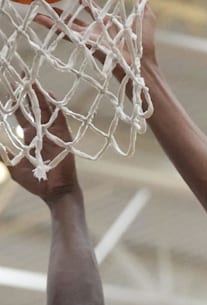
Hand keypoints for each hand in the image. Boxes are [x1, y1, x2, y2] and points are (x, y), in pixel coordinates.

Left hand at [3, 86, 77, 201]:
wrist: (54, 192)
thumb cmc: (36, 183)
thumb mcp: (12, 167)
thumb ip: (3, 155)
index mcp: (30, 137)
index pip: (20, 114)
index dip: (14, 101)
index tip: (7, 87)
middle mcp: (41, 132)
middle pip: (33, 106)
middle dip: (26, 91)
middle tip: (20, 73)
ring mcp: (53, 133)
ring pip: (45, 109)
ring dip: (39, 94)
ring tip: (31, 79)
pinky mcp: (63, 137)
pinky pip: (60, 118)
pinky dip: (55, 107)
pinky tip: (50, 95)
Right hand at [33, 3, 158, 74]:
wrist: (142, 64)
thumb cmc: (145, 46)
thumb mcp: (145, 19)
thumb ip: (143, 7)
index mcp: (107, 25)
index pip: (90, 9)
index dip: (82, 1)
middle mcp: (95, 31)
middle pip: (72, 18)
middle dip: (59, 11)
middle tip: (46, 3)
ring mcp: (88, 38)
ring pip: (64, 25)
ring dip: (50, 18)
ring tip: (36, 11)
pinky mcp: (85, 42)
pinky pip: (65, 33)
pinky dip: (51, 26)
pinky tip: (38, 19)